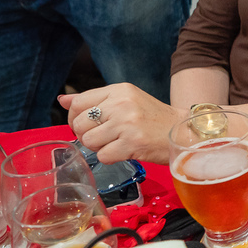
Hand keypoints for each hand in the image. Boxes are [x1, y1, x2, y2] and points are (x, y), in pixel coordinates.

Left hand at [59, 83, 184, 164]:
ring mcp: (127, 124)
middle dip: (87, 135)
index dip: (75, 119)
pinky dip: (111, 157)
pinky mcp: (133, 143)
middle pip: (80, 124)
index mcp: (119, 90)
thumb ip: (93, 100)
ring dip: (99, 147)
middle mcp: (122, 104)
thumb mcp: (125, 100)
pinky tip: (124, 151)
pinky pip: (103, 155)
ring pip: (89, 141)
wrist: (184, 131)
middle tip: (104, 137)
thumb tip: (62, 100)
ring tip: (116, 144)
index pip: (78, 103)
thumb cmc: (154, 118)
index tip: (86, 126)